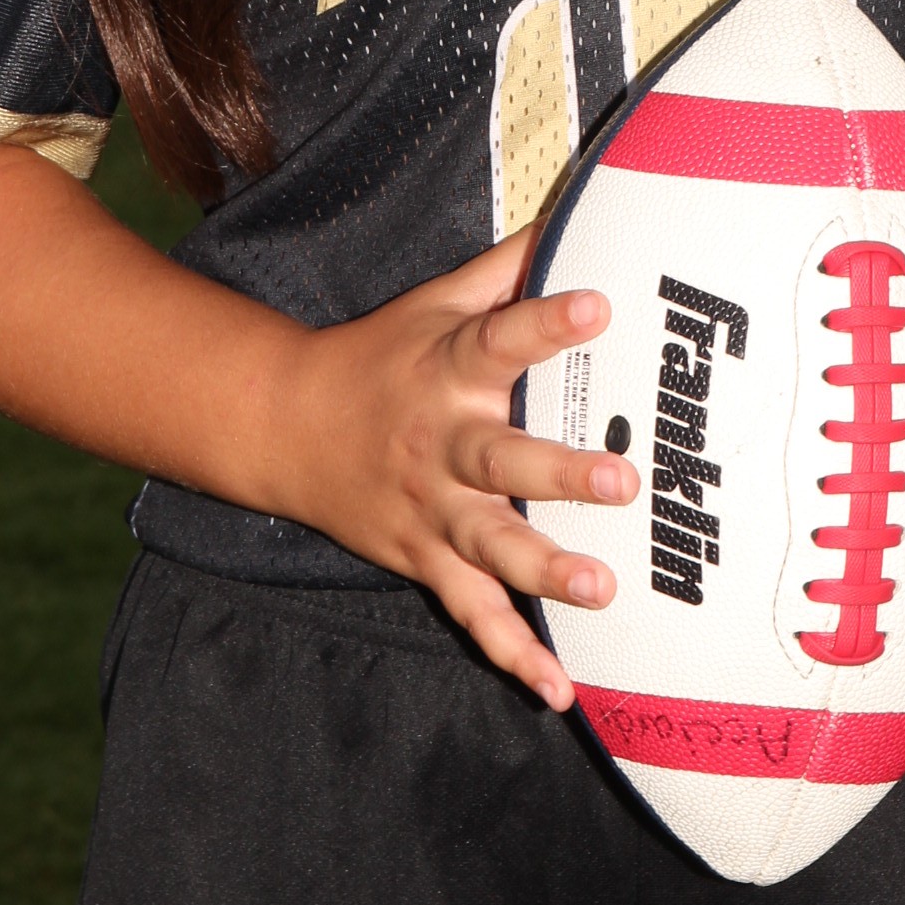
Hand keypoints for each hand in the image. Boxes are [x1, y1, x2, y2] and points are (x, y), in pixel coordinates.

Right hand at [278, 227, 639, 710]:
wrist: (282, 426)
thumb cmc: (381, 355)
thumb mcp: (433, 302)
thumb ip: (503, 268)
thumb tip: (571, 214)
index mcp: (447, 369)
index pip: (500, 337)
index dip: (547, 321)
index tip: (600, 304)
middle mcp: (440, 443)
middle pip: (501, 461)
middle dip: (559, 473)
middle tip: (622, 481)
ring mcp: (430, 510)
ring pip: (489, 547)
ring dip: (544, 572)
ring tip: (601, 590)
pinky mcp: (423, 559)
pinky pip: (470, 614)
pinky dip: (511, 654)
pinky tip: (559, 690)